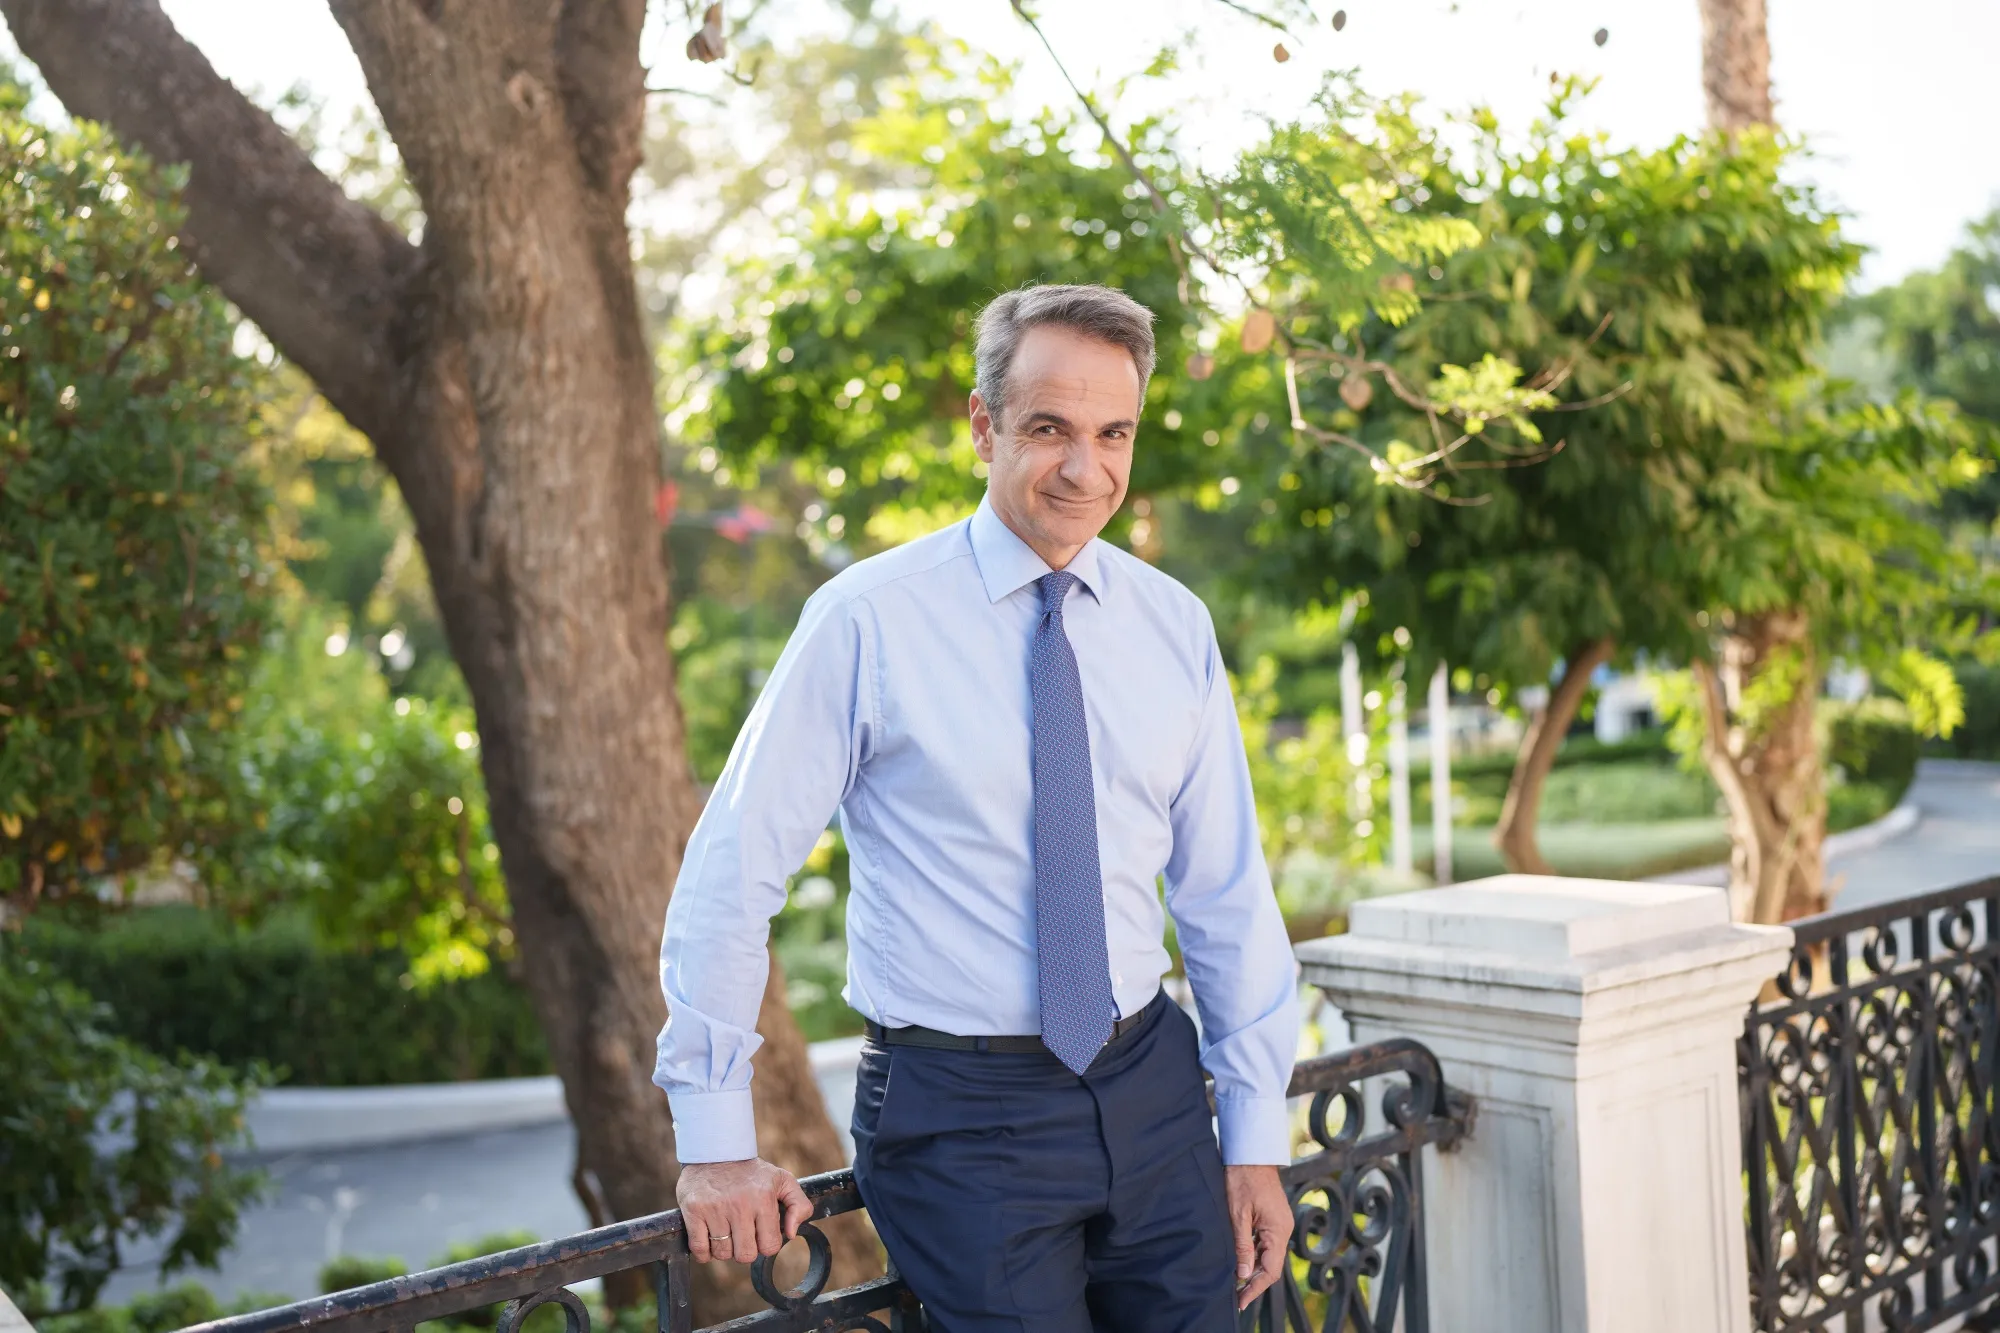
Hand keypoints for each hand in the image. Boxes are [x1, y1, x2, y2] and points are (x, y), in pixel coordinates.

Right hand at [675, 1158, 812, 1264]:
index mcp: (763, 1199)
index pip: (769, 1246)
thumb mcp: (782, 1180)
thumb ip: (799, 1205)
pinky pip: (700, 1249)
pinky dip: (704, 1252)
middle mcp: (739, 1205)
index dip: (765, 1244)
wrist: (716, 1150)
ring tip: (725, 1232)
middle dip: (745, 1249)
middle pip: (745, 1255)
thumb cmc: (751, 1172)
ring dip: (724, 1249)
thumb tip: (791, 1234)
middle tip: (742, 1234)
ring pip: (722, 1254)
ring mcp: (714, 1208)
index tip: (760, 1232)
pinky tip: (709, 1240)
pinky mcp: (694, 1210)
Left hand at [1226, 1164, 1290, 1310]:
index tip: (1241, 1301)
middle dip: (1253, 1282)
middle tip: (1235, 1296)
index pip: (1270, 1270)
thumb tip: (1242, 1274)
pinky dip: (1254, 1254)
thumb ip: (1242, 1245)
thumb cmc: (1242, 1179)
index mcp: (1278, 1230)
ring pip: (1268, 1255)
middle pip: (1271, 1265)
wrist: (1251, 1153)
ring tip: (1235, 1283)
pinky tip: (1241, 1261)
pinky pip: (1266, 1243)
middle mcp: (1284, 1229)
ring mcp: (1280, 1223)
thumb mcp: (1237, 1214)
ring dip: (1253, 1269)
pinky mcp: (1274, 1218)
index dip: (1255, 1288)